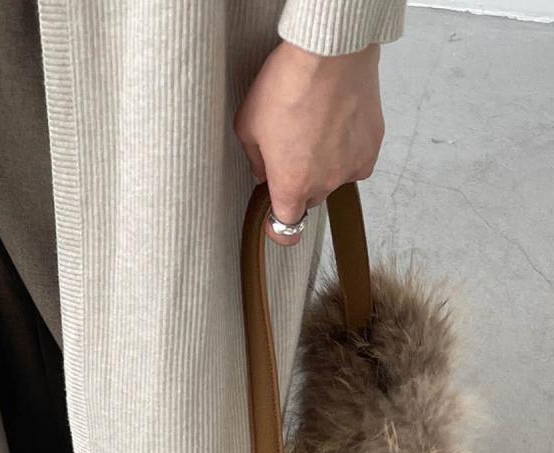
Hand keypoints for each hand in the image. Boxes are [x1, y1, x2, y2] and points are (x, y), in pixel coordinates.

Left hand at [234, 41, 384, 245]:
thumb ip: (255, 159)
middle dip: (299, 182)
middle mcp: (324, 185)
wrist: (330, 53)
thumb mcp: (248, 125)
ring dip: (326, 163)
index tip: (274, 221)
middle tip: (293, 148)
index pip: (286, 229)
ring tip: (318, 126)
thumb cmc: (287, 85)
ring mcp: (352, 168)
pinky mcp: (372, 147)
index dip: (278, 227)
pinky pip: (356, 158)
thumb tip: (262, 172)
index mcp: (291, 187)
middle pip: (310, 199)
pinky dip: (348, 147)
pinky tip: (339, 121)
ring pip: (334, 177)